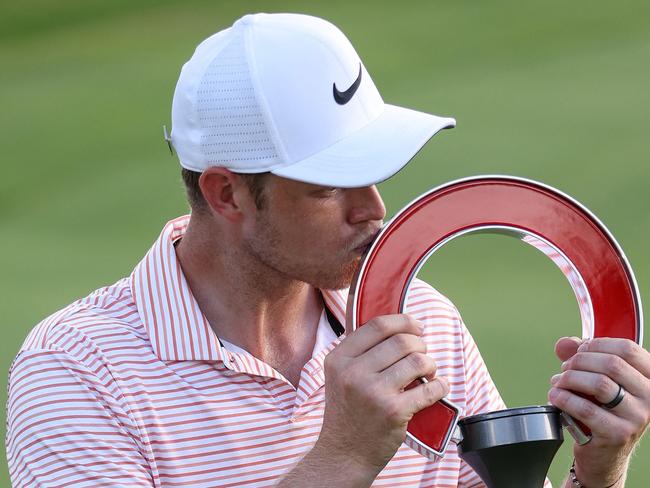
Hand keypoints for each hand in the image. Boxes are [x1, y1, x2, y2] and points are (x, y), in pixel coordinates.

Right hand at [318, 314, 448, 475]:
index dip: (403, 321)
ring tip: (428, 373)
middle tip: (422, 355)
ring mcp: (373, 392)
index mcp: (339, 359)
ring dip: (430, 364)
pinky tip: (437, 388)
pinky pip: (429, 389)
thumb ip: (360, 352)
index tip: (417, 326)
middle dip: (420, 344)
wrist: (344, 453)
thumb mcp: (339, 376)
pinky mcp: (393, 411)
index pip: (377, 326)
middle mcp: (353, 373)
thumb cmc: (347, 412)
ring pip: (417, 361)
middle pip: (401, 341)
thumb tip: (398, 327)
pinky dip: (440, 386)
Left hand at [549, 336, 649, 486]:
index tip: (580, 350)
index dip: (598, 344)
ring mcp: (637, 417)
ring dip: (570, 379)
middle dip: (579, 362)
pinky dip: (565, 399)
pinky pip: (586, 409)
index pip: (628, 349)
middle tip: (565, 368)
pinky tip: (555, 396)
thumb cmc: (602, 410)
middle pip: (611, 364)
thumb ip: (581, 356)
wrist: (604, 454)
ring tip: (558, 382)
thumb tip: (564, 343)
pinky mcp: (618, 434)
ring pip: (599, 384)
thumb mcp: (596, 379)